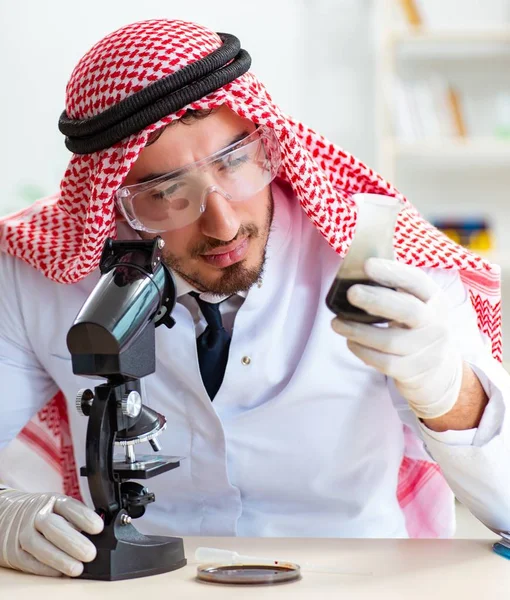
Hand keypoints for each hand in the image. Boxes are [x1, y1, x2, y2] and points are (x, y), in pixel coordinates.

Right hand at [0, 488, 103, 576]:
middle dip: (73, 541)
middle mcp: (37, 514)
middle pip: (52, 526)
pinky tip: (59, 572)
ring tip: (77, 568)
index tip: (99, 528)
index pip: (69, 506)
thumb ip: (76, 518)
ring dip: (59, 559)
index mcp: (53, 500)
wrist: (7, 515)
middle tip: (90, 553)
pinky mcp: (15, 552)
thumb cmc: (43, 513)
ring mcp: (23, 532)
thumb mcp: (59, 506)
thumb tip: (99, 535)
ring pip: (39, 546)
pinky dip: (45, 568)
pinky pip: (29, 561)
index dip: (84, 517)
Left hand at [331, 258, 463, 419]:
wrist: (435, 369)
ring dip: (358, 330)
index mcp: (435, 299)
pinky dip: (361, 350)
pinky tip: (351, 340)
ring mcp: (427, 351)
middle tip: (351, 293)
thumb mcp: (414, 304)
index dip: (392, 272)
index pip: (417, 282)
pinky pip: (382, 362)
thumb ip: (393, 289)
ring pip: (389, 340)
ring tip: (336, 323)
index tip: (367, 264)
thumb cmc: (414, 326)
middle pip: (408, 311)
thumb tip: (356, 271)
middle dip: (377, 300)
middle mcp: (436, 324)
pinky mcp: (412, 371)